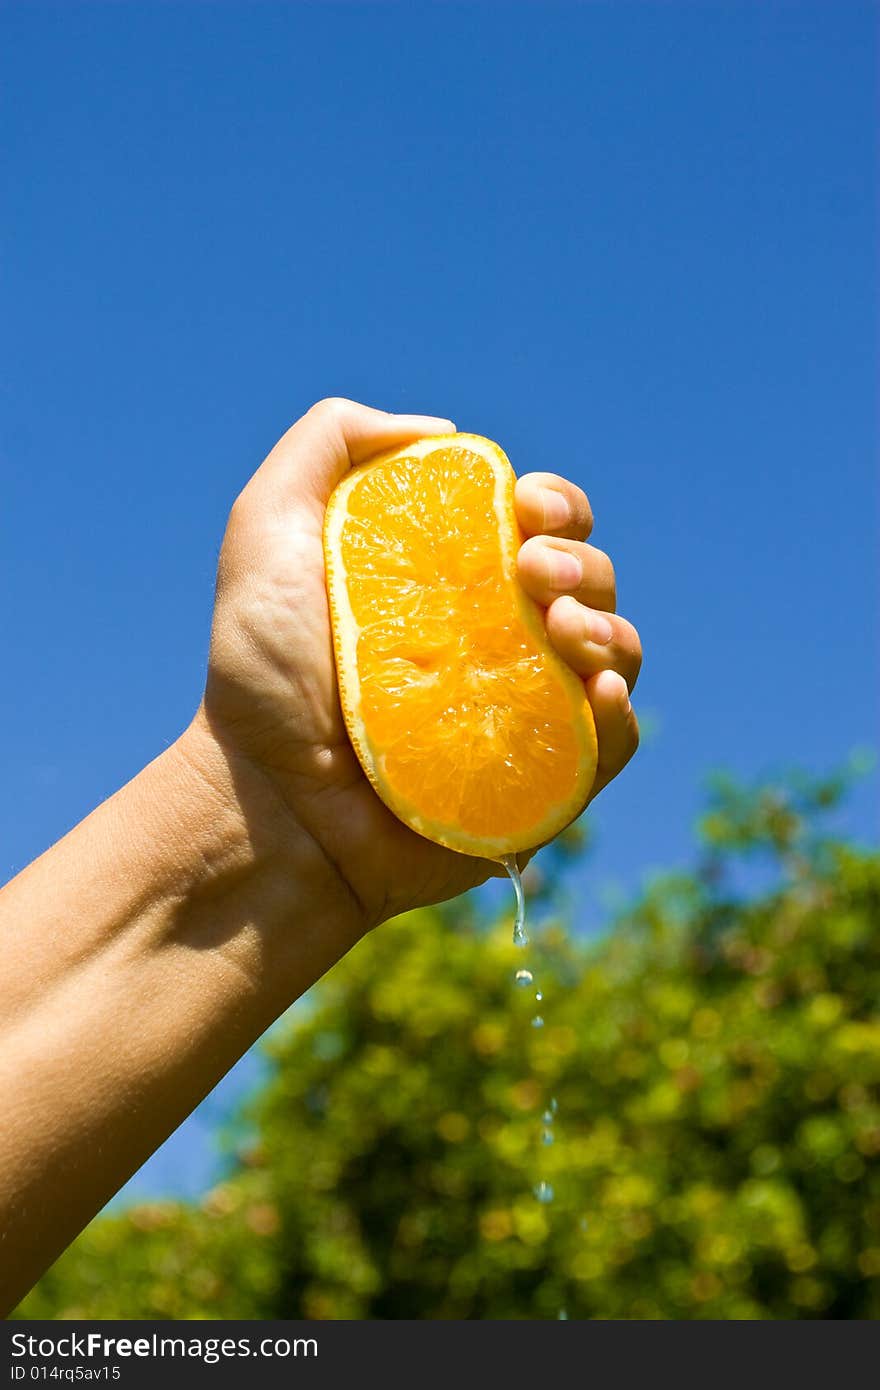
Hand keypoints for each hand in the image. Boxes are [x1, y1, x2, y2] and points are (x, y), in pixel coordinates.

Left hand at [197, 399, 640, 932]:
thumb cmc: (261, 674)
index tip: (524, 509)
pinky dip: (621, 713)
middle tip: (532, 573)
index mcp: (458, 584)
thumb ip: (330, 443)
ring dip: (608, 626)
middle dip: (580, 560)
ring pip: (617, 651)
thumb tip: (443, 433)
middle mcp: (503, 642)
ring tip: (558, 626)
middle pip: (590, 580)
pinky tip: (594, 689)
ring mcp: (528, 713)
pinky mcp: (542, 783)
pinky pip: (614, 743)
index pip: (545, 526)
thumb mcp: (269, 527)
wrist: (267, 798)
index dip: (556, 503)